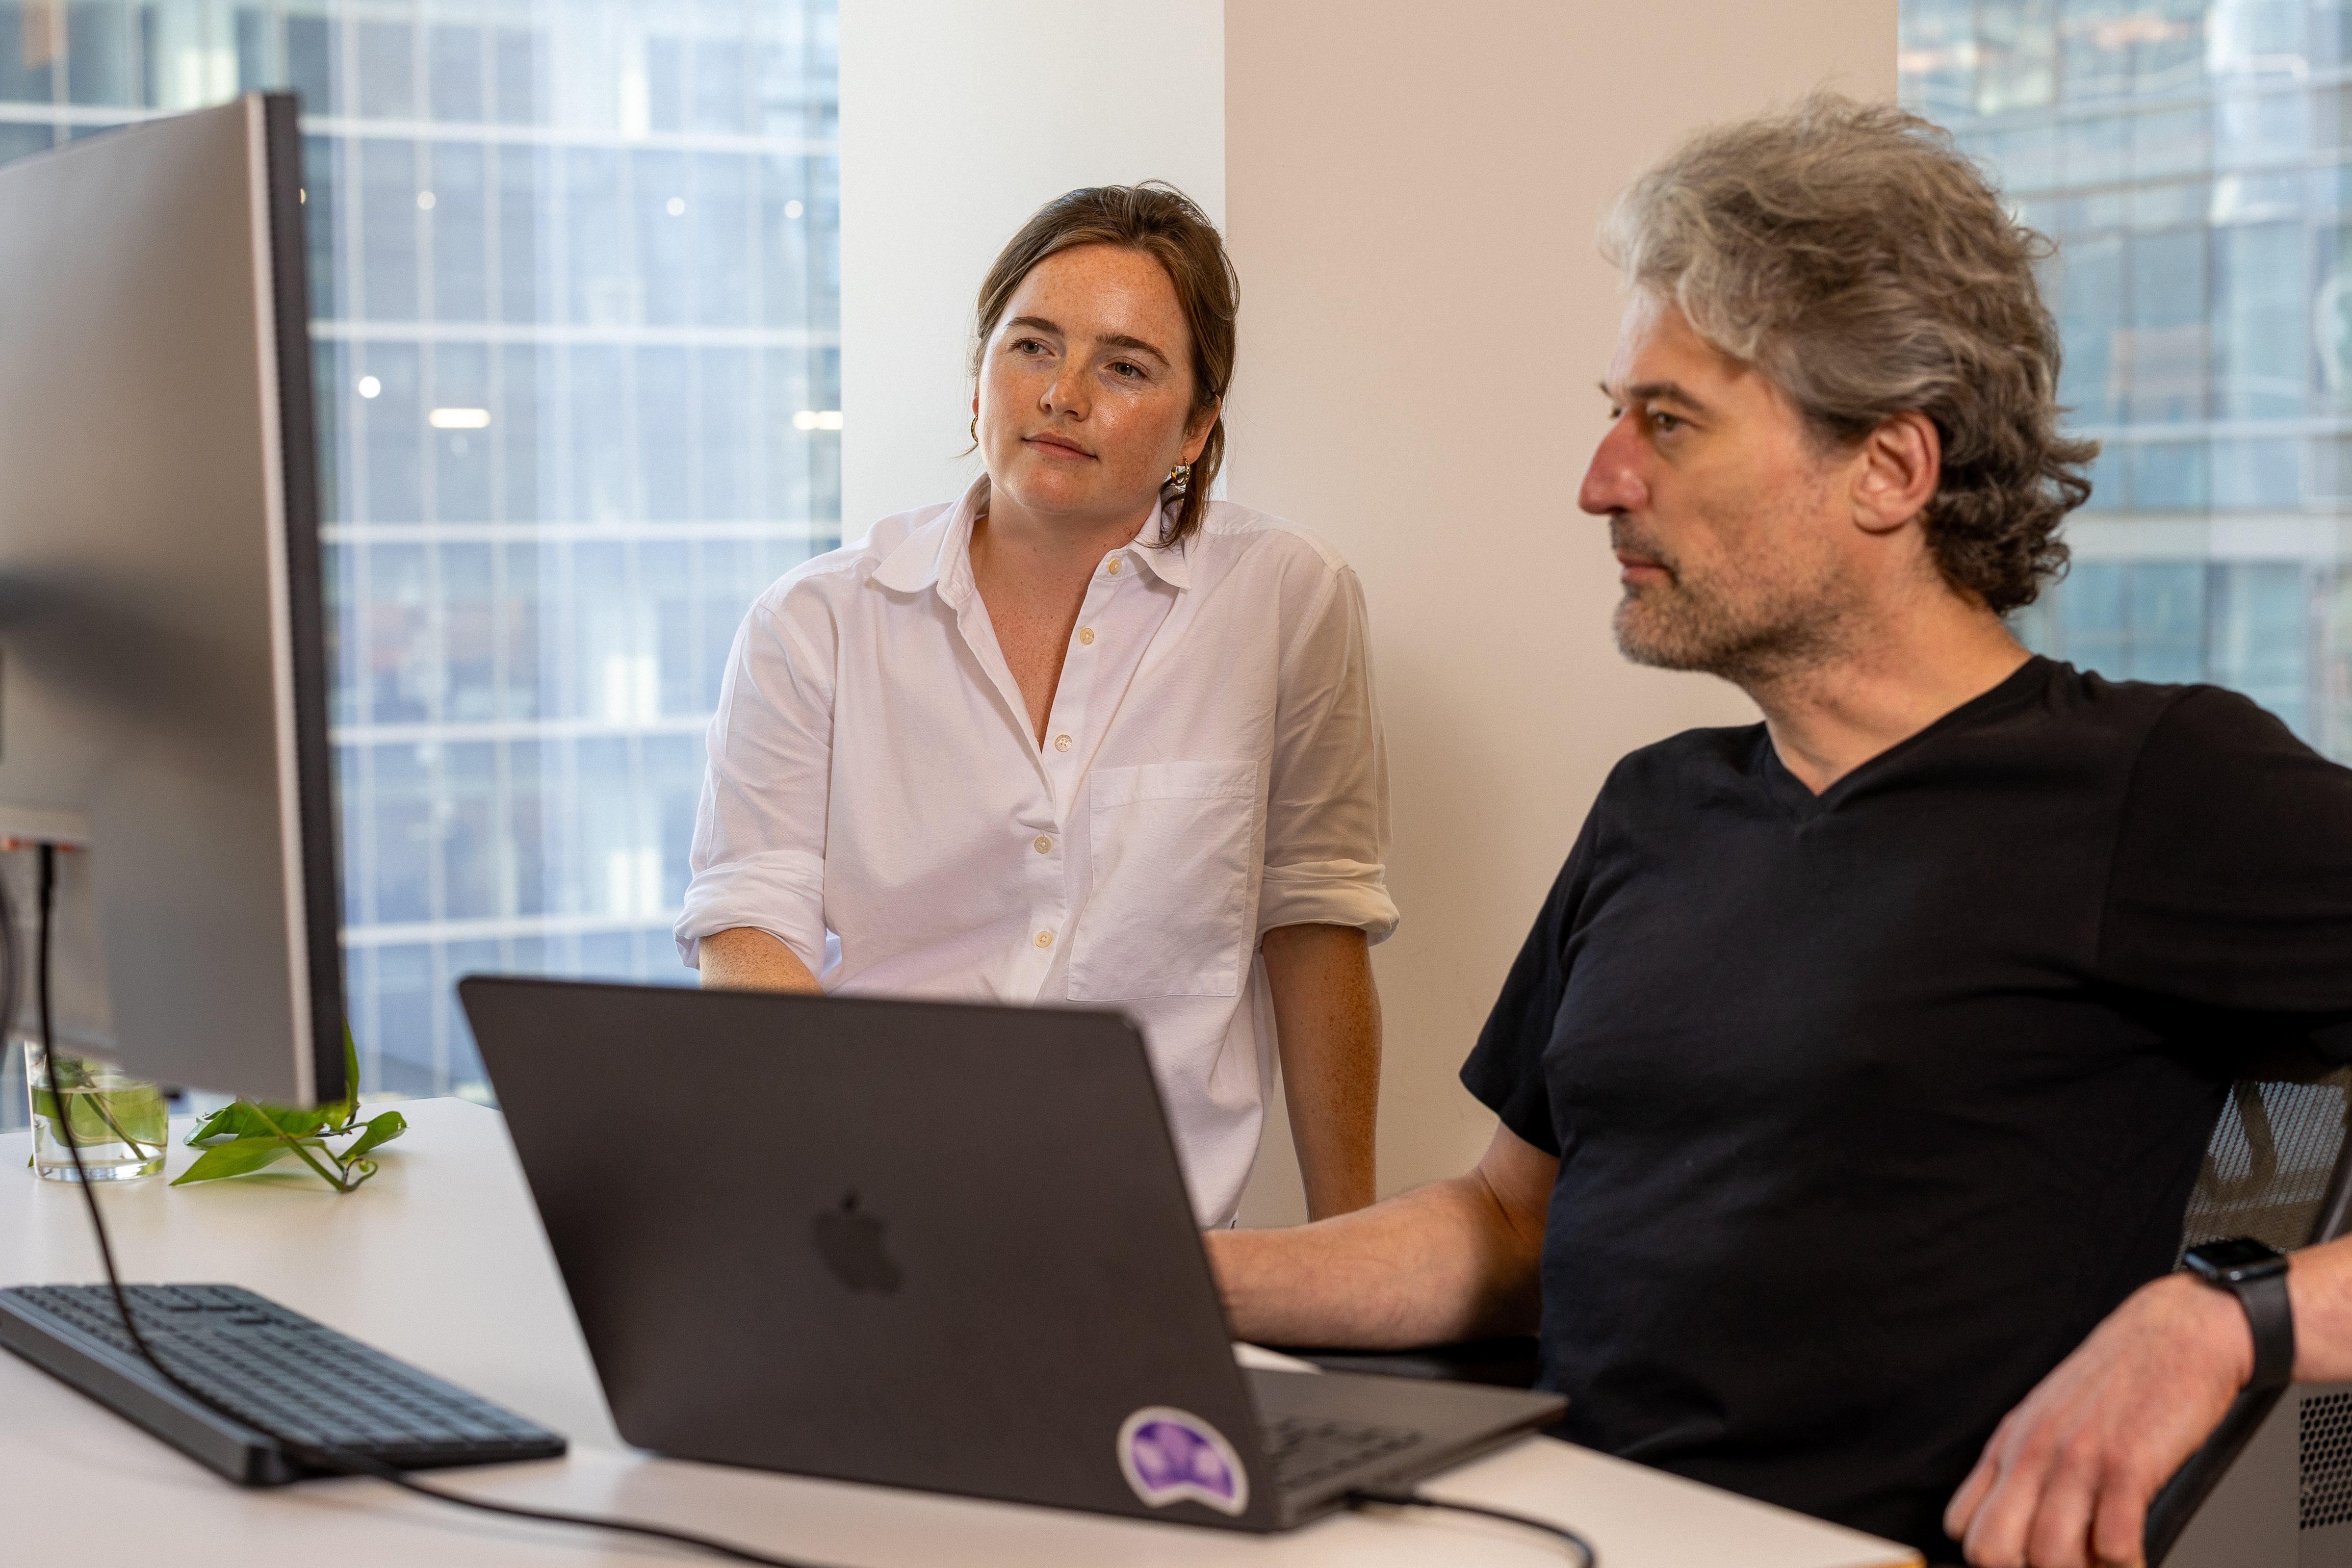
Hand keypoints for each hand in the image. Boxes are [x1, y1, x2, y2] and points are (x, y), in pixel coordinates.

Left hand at [1944, 1273, 2250, 1566]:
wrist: (2176, 1331)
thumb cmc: (2121, 1380)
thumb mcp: (2050, 1415)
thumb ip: (2029, 1465)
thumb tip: (2023, 1526)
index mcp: (2010, 1442)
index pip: (1961, 1523)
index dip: (1991, 1555)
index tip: (2026, 1561)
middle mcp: (2032, 1452)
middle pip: (1990, 1551)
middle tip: (2069, 1567)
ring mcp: (2077, 1459)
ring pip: (2049, 1558)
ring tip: (2107, 1565)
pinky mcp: (2127, 1465)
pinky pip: (2113, 1548)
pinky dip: (2127, 1566)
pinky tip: (2140, 1558)